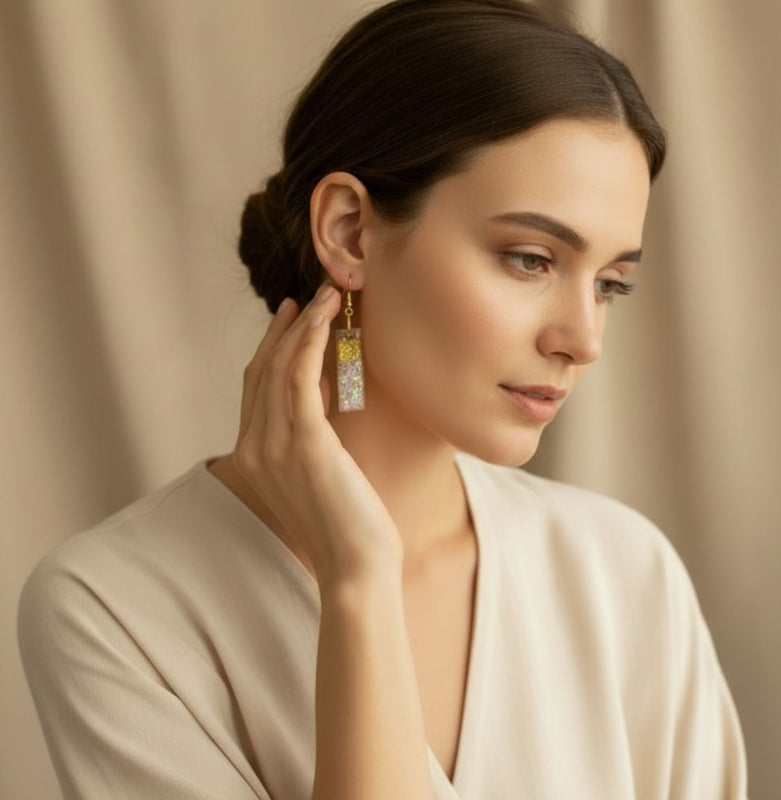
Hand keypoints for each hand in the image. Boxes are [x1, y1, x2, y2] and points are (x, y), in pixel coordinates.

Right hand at [231, 284, 403, 590]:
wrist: (356, 570)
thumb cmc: (346, 527)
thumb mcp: (316, 475)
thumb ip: (305, 436)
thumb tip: (318, 392)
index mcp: (252, 457)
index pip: (255, 388)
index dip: (271, 348)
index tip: (291, 319)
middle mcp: (253, 448)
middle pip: (260, 370)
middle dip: (284, 328)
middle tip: (307, 297)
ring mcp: (274, 446)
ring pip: (279, 367)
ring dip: (303, 324)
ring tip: (327, 296)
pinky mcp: (304, 444)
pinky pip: (298, 377)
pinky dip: (309, 341)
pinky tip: (324, 318)